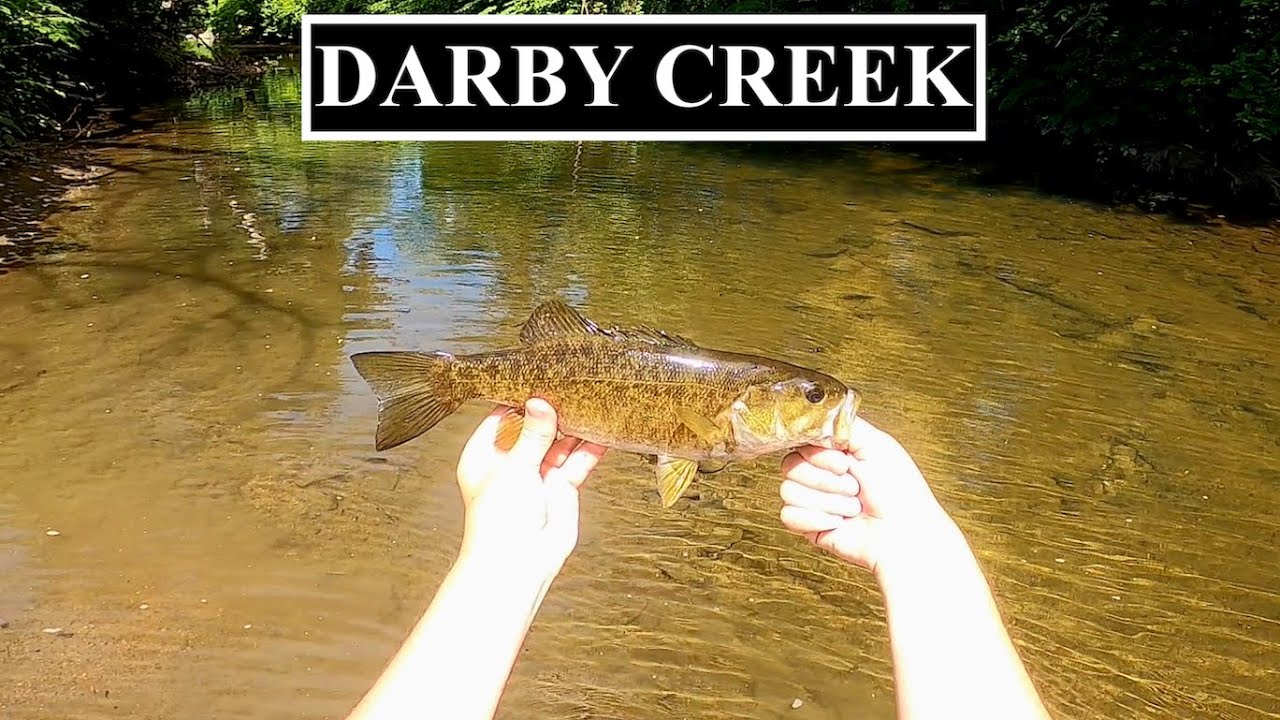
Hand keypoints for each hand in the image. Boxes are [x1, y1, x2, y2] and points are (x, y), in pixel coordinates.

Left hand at [455, 398, 607, 577]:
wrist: (517, 563)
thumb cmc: (498, 521)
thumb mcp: (514, 468)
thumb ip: (532, 434)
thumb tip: (539, 404)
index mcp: (485, 454)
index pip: (503, 416)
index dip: (521, 399)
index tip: (540, 378)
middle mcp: (511, 462)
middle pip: (534, 428)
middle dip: (552, 412)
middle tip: (572, 385)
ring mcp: (537, 475)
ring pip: (559, 443)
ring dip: (575, 427)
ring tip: (592, 403)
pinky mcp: (560, 487)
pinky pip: (577, 462)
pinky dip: (590, 448)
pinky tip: (603, 432)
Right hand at [779, 416, 956, 576]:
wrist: (904, 533)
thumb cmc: (901, 493)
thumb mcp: (878, 444)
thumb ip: (844, 424)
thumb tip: (817, 417)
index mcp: (836, 453)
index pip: (801, 442)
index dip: (819, 454)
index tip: (843, 462)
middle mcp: (822, 474)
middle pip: (790, 466)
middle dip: (827, 480)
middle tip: (854, 486)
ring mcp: (814, 500)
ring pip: (789, 492)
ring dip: (828, 501)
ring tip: (852, 507)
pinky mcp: (809, 525)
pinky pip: (789, 516)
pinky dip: (816, 519)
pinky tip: (838, 522)